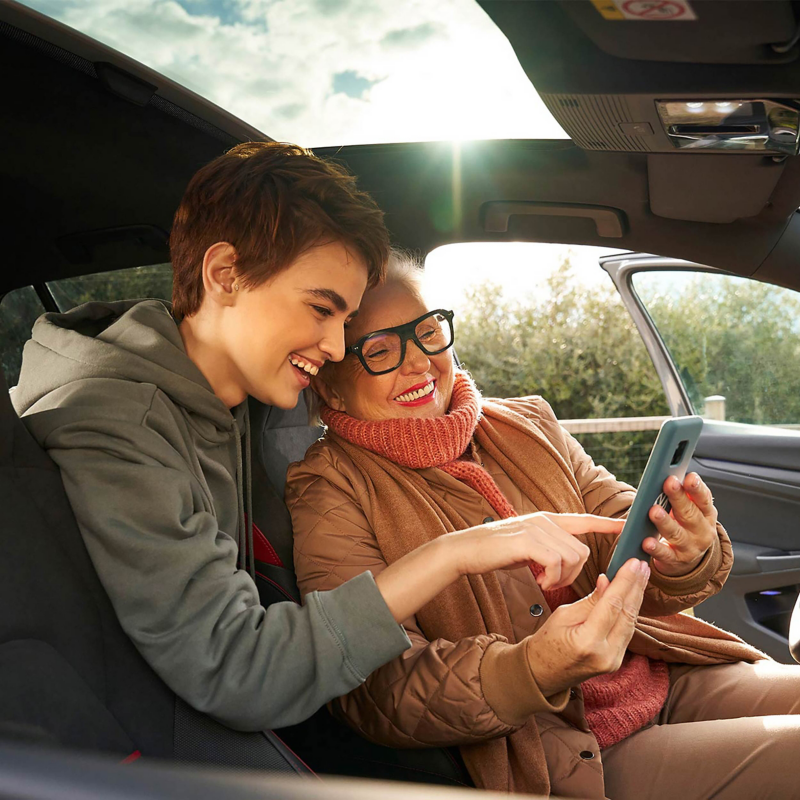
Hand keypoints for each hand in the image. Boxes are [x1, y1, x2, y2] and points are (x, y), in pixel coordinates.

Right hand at [375, 512, 622, 623]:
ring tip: (545, 582)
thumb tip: (565, 560)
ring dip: (563, 577)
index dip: (607, 523)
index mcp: (547, 520)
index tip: (628, 525)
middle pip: (581, 549)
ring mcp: (536, 528)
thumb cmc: (494, 552)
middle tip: (555, 584)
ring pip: (573, 556)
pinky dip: (552, 577)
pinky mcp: (528, 539)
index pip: (584, 520)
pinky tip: (539, 581)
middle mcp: (545, 520)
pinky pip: (557, 561)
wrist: (464, 550)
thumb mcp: (526, 547)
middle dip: (576, 573)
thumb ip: (547, 548)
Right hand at [526, 558, 649, 695]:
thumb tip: (607, 580)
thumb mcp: (563, 615)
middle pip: (626, 614)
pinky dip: (630, 610)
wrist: (543, 673)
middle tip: (642, 564)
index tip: (632, 563)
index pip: (612, 605)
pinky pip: (627, 631)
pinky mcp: (617, 661)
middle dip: (635, 586)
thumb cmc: (547, 642)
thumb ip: (590, 600)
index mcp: (587, 642)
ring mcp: (614, 661)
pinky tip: (633, 594)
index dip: (624, 581)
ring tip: (642, 575)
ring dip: (637, 597)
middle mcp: (606, 654)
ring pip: (631, 622)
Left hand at [643, 472, 716, 576]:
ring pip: (676, 534)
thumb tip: (671, 476)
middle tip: (668, 483)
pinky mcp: (675, 561)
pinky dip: (655, 548)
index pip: (704, 499)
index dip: (696, 488)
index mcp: (706, 515)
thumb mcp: (691, 510)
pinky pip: (664, 554)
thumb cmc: (685, 525)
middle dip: (678, 497)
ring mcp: (690, 548)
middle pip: (689, 513)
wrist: (687, 557)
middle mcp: (702, 531)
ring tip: (654, 511)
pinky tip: (646, 541)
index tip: (689, 477)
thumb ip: (684, 494)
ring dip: (665, 521)